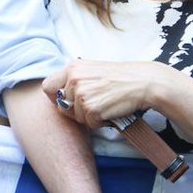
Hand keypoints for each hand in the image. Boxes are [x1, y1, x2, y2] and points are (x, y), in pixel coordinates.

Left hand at [43, 60, 166, 129]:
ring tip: (106, 105)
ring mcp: (81, 94)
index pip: (47, 87)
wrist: (144, 82)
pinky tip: (111, 111)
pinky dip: (100, 122)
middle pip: (62, 106)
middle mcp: (73, 79)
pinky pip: (89, 124)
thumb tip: (59, 95)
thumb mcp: (93, 70)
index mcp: (72, 68)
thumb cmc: (121, 78)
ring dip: (90, 116)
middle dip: (76, 110)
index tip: (66, 102)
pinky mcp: (91, 108)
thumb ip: (76, 79)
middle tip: (94, 105)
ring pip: (76, 116)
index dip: (55, 98)